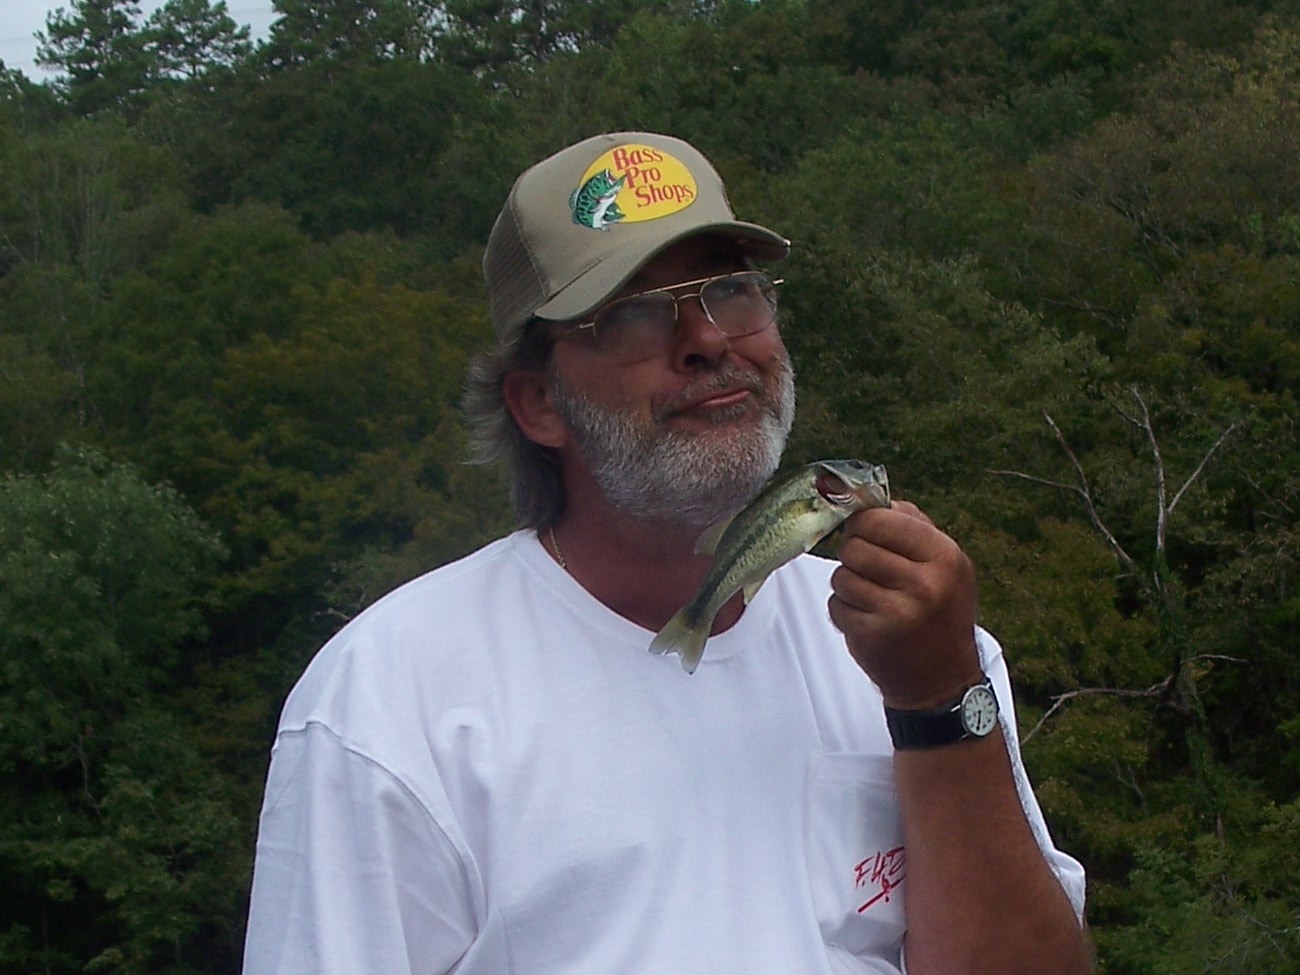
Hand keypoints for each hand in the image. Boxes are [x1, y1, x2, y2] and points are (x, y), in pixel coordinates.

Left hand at [828, 501, 982, 709]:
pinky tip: (868, 619)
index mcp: (944, 557)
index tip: (864, 532)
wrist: (941, 679)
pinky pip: (836, 604)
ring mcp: (897, 612)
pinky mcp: (872, 636)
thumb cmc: (939, 611)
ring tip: (872, 598)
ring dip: (848, 585)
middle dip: (854, 555)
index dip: (863, 523)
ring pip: (841, 575)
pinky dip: (844, 610)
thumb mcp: (945, 563)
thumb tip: (868, 497)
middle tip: (871, 570)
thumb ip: (912, 525)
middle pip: (854, 546)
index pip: (881, 519)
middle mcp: (924, 583)